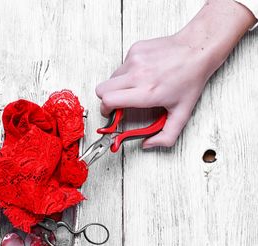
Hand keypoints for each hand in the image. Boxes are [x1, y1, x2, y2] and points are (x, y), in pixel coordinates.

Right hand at [95, 0, 255, 147]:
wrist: (197, 49)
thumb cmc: (190, 78)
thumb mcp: (183, 113)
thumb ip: (167, 136)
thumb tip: (148, 144)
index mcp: (147, 93)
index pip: (109, 101)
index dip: (106, 110)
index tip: (111, 114)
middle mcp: (138, 75)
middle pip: (101, 90)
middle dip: (107, 99)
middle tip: (119, 102)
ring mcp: (134, 60)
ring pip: (111, 78)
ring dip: (119, 85)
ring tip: (137, 86)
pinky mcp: (135, 49)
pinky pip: (122, 65)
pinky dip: (128, 72)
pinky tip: (144, 72)